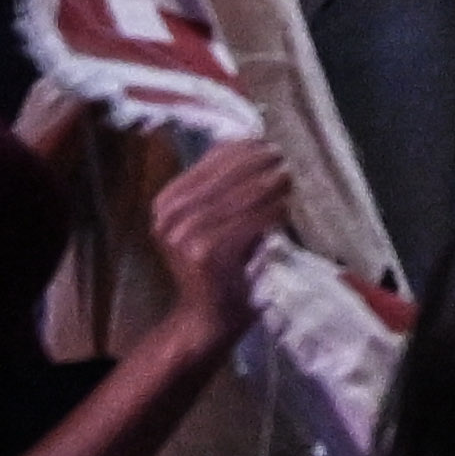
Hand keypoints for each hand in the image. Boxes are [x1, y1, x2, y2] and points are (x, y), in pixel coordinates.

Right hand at [126, 135, 298, 366]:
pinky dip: (276, 211)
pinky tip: (284, 212)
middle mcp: (170, 216)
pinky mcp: (209, 252)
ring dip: (276, 186)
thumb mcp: (205, 218)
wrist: (208, 316)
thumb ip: (220, 183)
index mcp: (165, 202)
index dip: (250, 149)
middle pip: (234, 170)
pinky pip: (257, 217)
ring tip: (288, 184)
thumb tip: (254, 138)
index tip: (270, 150)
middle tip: (286, 166)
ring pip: (249, 191)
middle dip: (267, 164)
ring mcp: (186, 235)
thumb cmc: (218, 262)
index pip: (216, 156)